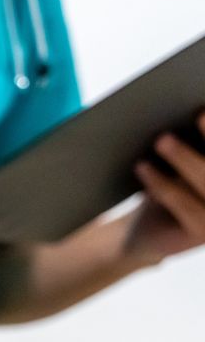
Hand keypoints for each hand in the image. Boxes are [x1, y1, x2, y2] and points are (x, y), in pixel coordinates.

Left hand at [127, 114, 204, 266]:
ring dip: (184, 158)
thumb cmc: (169, 184)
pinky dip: (161, 183)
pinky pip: (182, 203)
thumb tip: (194, 107)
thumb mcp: (185, 159)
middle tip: (199, 113)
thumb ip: (193, 138)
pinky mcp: (203, 234)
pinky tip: (142, 167)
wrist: (146, 232)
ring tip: (161, 139)